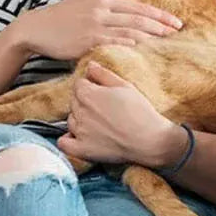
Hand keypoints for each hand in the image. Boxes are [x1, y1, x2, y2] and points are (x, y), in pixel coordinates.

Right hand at [14, 0, 182, 62]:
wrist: (36, 28)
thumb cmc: (61, 15)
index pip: (137, 6)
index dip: (158, 14)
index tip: (175, 21)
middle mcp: (100, 10)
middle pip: (137, 17)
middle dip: (160, 24)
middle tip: (178, 30)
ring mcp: (94, 25)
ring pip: (129, 29)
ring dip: (150, 35)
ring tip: (167, 40)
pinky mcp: (87, 40)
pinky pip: (113, 42)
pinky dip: (129, 43)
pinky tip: (142, 47)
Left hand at [57, 61, 181, 165]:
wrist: (150, 141)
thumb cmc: (140, 112)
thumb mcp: (124, 86)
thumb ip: (103, 74)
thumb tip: (90, 65)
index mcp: (88, 94)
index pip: (78, 84)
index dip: (89, 85)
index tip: (98, 90)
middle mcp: (81, 112)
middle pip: (74, 101)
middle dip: (84, 101)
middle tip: (102, 107)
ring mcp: (80, 132)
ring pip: (71, 120)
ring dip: (79, 119)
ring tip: (97, 122)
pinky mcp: (83, 149)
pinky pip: (65, 144)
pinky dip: (68, 140)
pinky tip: (78, 137)